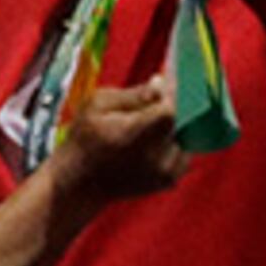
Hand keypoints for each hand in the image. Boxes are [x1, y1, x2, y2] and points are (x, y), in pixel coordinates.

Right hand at [49, 78, 188, 216]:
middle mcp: (155, 158)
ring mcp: (166, 172)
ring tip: (145, 123)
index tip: (167, 81)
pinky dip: (172, 141)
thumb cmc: (83, 139)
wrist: (79, 183)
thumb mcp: (97, 105)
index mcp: (134, 136)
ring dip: (173, 125)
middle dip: (172, 106)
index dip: (171, 94)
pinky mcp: (170, 179)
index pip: (171, 111)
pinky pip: (183, 150)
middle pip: (182, 121)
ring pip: (185, 134)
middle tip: (157, 98)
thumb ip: (133, 94)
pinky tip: (150, 138)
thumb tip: (161, 84)